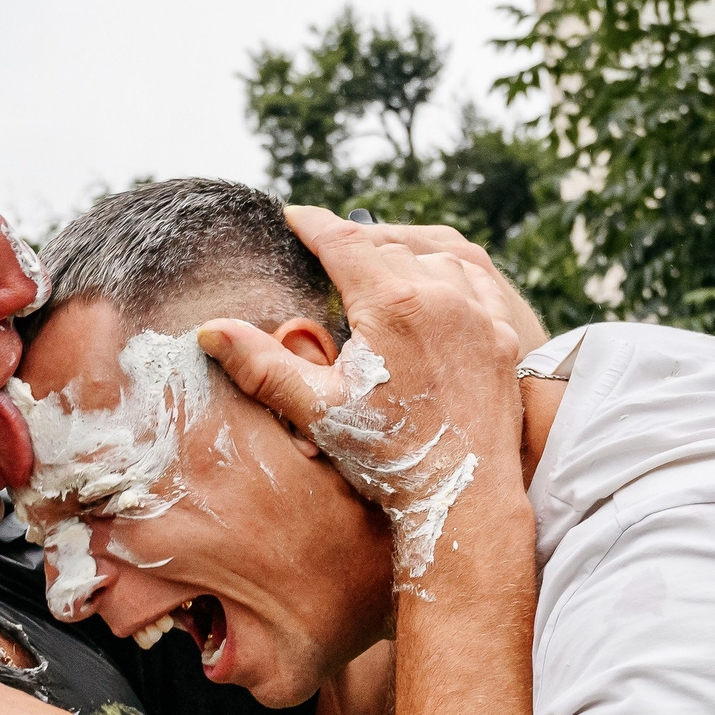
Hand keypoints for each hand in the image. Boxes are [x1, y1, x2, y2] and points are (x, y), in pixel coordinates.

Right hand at [197, 206, 529, 590]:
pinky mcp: (503, 335)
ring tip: (375, 273)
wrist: (464, 498)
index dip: (311, 223)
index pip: (342, 240)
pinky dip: (450, 274)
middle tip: (324, 254)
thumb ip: (263, 365)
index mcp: (392, 305)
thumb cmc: (389, 459)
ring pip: (434, 256)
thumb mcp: (316, 410)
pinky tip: (436, 285)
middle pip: (386, 245)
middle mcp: (441, 295)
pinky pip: (477, 280)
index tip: (290, 216)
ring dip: (403, 258)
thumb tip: (211, 331)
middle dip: (352, 245)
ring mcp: (478, 313)